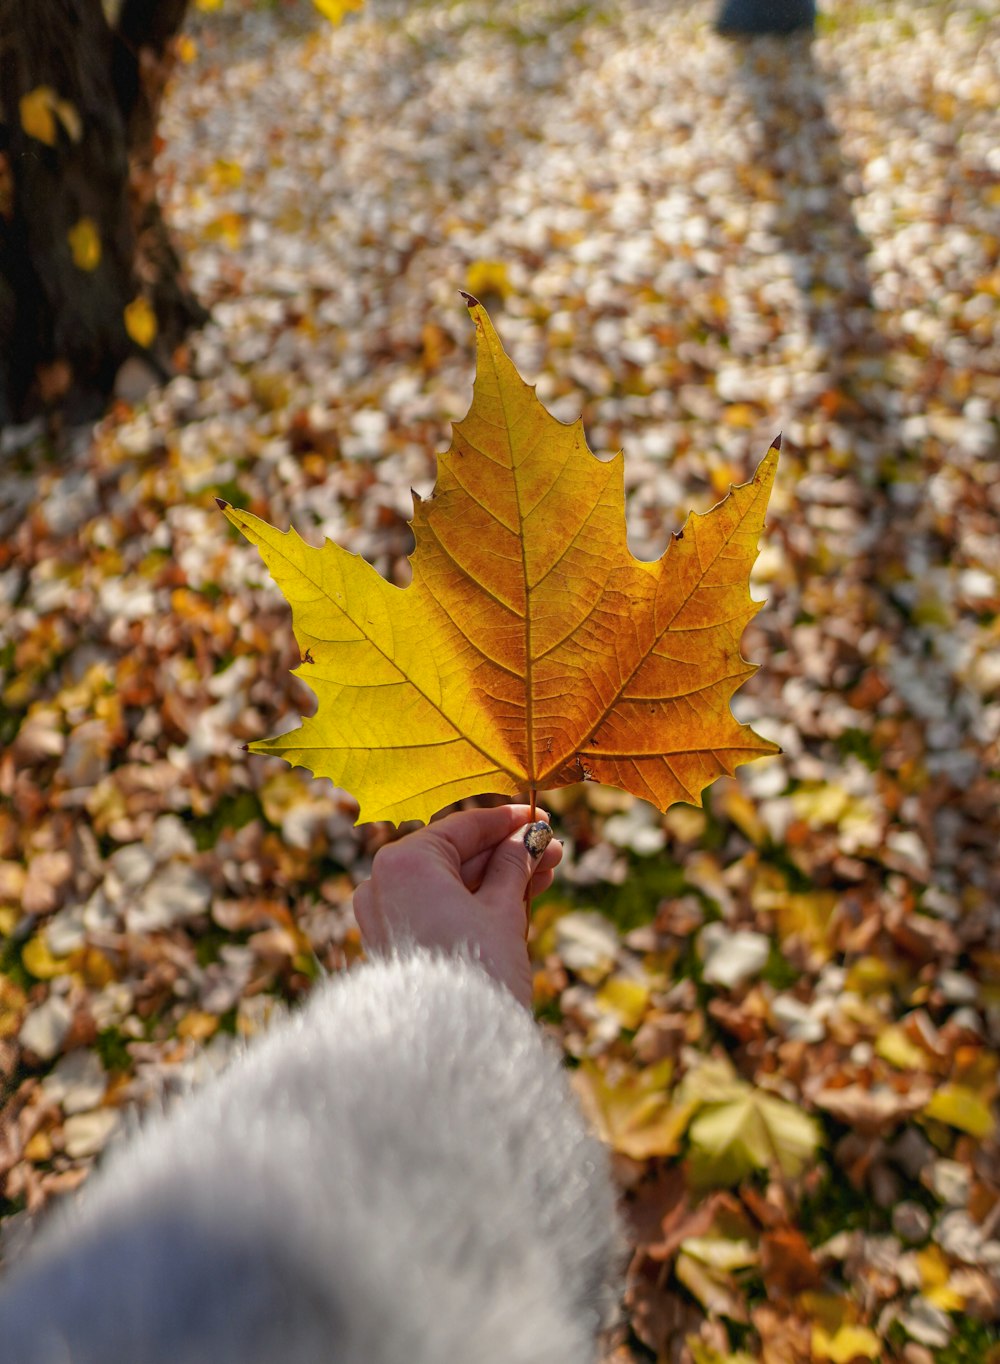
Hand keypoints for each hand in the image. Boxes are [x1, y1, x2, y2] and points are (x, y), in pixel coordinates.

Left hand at [353, 804, 561, 1008]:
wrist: (449, 1050)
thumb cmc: (476, 972)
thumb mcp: (504, 910)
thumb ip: (514, 866)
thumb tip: (528, 839)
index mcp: (404, 861)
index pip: (463, 827)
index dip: (508, 822)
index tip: (541, 817)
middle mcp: (382, 882)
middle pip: (456, 856)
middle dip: (507, 854)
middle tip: (552, 851)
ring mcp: (382, 915)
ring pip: (449, 884)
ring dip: (496, 878)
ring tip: (545, 875)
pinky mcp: (391, 943)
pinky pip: (436, 909)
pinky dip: (473, 903)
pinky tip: (516, 898)